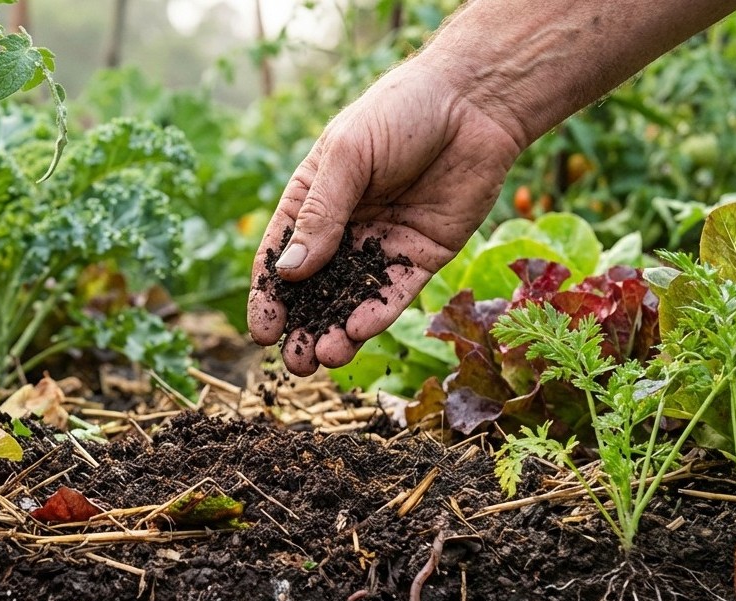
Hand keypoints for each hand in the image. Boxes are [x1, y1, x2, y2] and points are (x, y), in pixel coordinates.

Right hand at [246, 60, 523, 375]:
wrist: (475, 102)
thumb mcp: (349, 156)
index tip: (261, 332)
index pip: (282, 256)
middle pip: (316, 289)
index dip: (269, 295)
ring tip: (324, 357)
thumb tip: (290, 272)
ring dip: (338, 331)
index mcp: (314, 199)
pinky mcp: (423, 256)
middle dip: (303, 327)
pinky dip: (377, 315)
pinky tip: (359, 332)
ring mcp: (383, 245)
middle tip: (293, 363)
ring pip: (354, 299)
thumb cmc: (402, 112)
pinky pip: (397, 293)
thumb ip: (322, 214)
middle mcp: (345, 228)